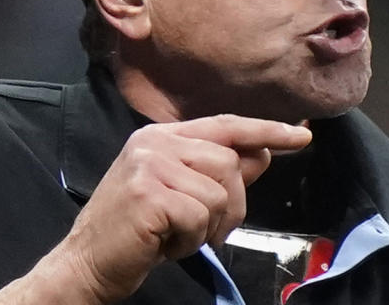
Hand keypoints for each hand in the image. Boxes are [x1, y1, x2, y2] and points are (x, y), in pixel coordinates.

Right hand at [0, 114, 311, 303]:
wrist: (84, 265)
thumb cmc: (137, 232)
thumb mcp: (182, 195)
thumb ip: (221, 172)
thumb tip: (263, 153)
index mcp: (163, 136)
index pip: (228, 124)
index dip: (268, 130)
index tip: (304, 134)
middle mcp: (155, 142)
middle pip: (230, 163)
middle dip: (231, 205)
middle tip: (205, 230)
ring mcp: (149, 165)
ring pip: (220, 192)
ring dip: (208, 226)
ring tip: (177, 235)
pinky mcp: (149, 194)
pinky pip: (201, 217)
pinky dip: (191, 240)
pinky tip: (166, 244)